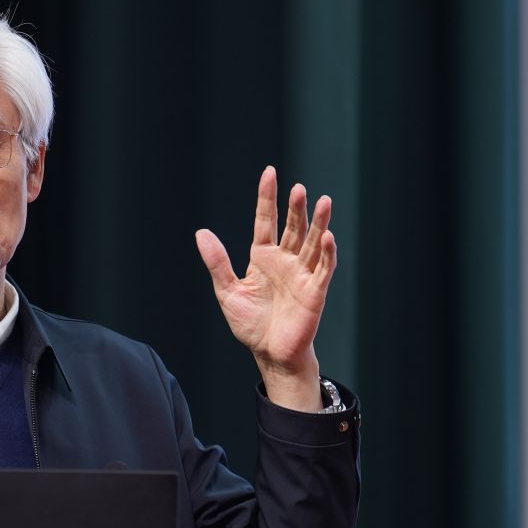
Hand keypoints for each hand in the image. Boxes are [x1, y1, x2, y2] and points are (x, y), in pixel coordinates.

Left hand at [194, 166, 335, 412]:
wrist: (269, 354)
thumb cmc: (250, 325)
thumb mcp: (228, 291)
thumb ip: (218, 263)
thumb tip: (201, 233)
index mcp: (263, 258)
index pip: (265, 221)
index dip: (267, 198)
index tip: (269, 173)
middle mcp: (285, 261)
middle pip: (292, 228)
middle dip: (296, 208)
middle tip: (299, 189)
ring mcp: (302, 274)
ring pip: (312, 243)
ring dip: (318, 223)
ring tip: (323, 202)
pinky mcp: (315, 291)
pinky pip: (323, 268)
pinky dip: (326, 253)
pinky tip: (326, 237)